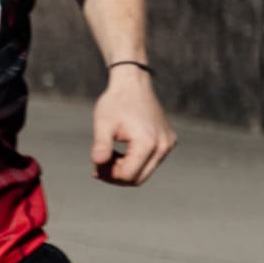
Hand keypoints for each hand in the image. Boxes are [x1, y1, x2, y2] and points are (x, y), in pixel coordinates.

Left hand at [88, 65, 174, 187]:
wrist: (133, 84)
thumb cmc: (115, 103)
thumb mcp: (103, 124)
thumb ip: (101, 146)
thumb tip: (97, 164)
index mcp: (148, 142)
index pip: (128, 175)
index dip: (108, 175)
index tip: (95, 165)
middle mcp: (163, 146)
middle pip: (138, 178)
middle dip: (116, 176)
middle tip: (99, 165)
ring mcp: (168, 144)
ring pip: (144, 172)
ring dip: (125, 169)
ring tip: (108, 156)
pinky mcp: (168, 141)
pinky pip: (150, 161)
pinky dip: (134, 161)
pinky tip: (120, 152)